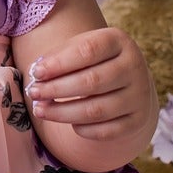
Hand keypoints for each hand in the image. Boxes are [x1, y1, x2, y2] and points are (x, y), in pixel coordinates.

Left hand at [24, 28, 152, 148]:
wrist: (130, 83)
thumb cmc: (94, 62)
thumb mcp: (80, 48)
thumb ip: (58, 57)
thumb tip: (37, 73)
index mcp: (119, 41)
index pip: (88, 50)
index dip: (59, 63)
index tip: (36, 72)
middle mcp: (134, 67)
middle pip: (92, 81)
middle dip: (56, 89)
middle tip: (33, 93)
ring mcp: (139, 95)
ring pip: (96, 110)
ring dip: (62, 113)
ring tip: (40, 110)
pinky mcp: (137, 120)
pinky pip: (105, 131)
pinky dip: (82, 129)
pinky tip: (68, 122)